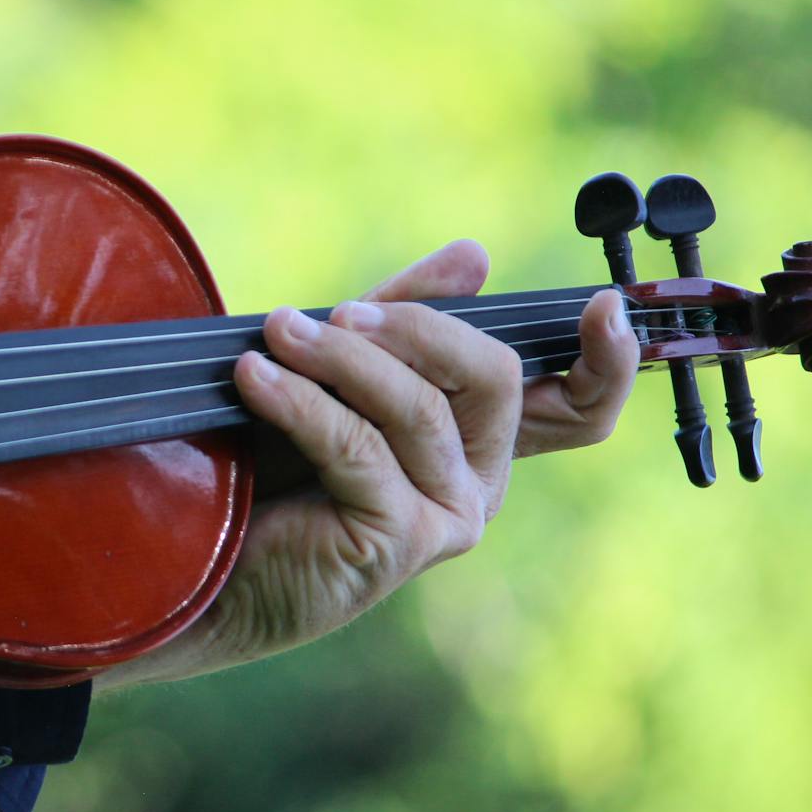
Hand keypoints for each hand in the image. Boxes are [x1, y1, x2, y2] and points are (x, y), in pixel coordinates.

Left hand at [96, 240, 638, 689]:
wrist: (201, 555)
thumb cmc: (269, 463)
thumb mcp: (339, 371)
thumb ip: (401, 319)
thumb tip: (475, 256)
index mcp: (479, 442)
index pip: (581, 406)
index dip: (610, 360)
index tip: (605, 304)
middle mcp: (479, 484)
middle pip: (495, 377)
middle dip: (415, 327)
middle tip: (335, 312)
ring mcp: (447, 519)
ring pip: (419, 407)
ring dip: (338, 358)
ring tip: (274, 335)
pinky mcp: (398, 542)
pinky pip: (359, 445)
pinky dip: (300, 400)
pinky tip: (254, 377)